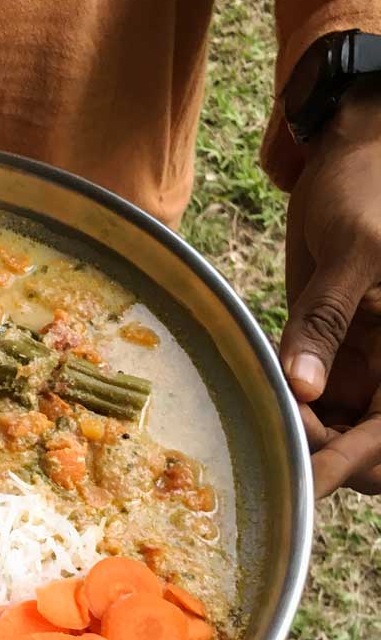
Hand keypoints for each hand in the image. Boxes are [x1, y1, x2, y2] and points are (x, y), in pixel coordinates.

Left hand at [280, 79, 380, 496]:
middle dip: (329, 454)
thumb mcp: (353, 249)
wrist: (350, 157)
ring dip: (306, 436)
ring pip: (342, 433)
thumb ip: (326, 321)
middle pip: (373, 451)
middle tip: (280, 429)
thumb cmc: (366, 187)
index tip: (304, 483)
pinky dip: (292, 411)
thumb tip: (304, 388)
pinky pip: (317, 405)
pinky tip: (268, 394)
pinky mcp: (336, 355)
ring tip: (270, 409)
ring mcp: (368, 364)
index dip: (353, 462)